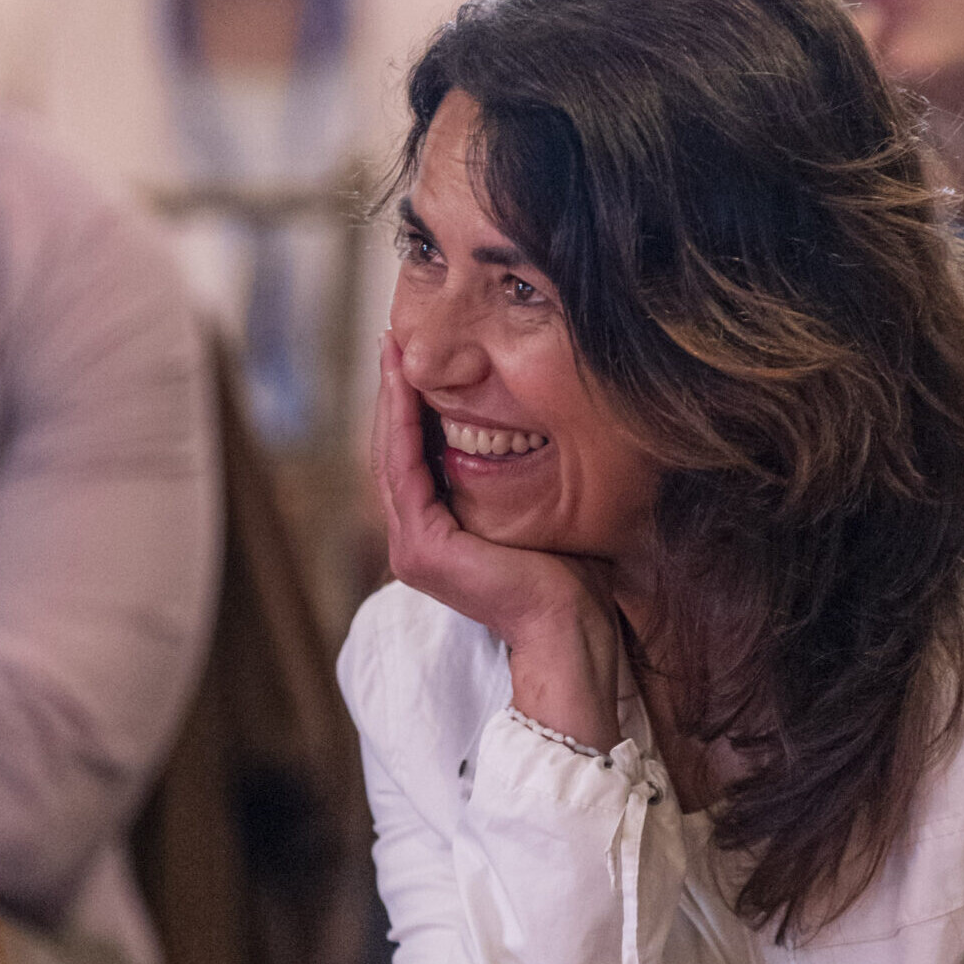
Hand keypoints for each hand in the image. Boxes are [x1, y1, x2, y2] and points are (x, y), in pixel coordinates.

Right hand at [373, 335, 621, 751]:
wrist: (572, 624)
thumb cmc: (569, 576)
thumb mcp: (536, 513)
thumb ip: (517, 480)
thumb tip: (528, 432)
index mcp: (436, 537)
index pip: (414, 459)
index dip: (410, 407)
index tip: (412, 360)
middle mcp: (414, 543)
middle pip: (395, 451)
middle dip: (393, 393)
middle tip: (391, 339)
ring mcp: (410, 547)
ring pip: (393, 454)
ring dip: (391, 399)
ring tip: (392, 350)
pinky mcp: (419, 546)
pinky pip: (405, 468)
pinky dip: (404, 423)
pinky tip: (406, 383)